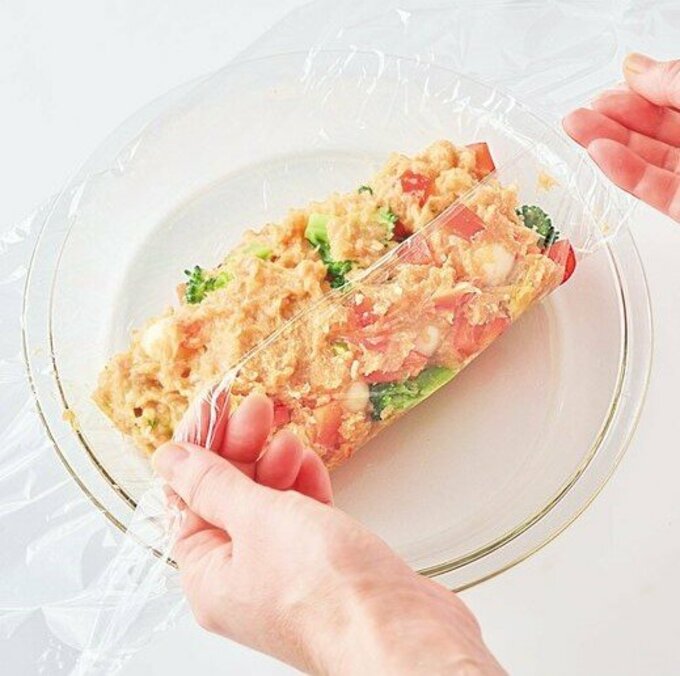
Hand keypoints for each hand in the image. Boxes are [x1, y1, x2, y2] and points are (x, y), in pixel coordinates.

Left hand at [154, 393, 504, 674]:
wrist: (401, 631)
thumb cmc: (329, 593)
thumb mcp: (258, 519)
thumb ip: (213, 483)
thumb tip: (170, 459)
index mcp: (209, 574)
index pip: (187, 497)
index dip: (199, 447)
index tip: (214, 408)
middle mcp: (241, 578)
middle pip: (228, 497)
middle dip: (241, 449)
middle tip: (256, 410)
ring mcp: (283, 573)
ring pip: (267, 504)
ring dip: (274, 466)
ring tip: (286, 439)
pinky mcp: (321, 566)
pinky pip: (301, 517)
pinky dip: (303, 488)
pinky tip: (309, 466)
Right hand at [563, 53, 679, 221]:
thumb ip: (673, 81)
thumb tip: (633, 67)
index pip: (672, 98)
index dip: (638, 93)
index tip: (608, 88)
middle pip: (654, 130)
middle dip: (613, 119)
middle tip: (580, 113)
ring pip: (647, 159)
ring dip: (607, 143)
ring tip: (575, 129)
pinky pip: (650, 189)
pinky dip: (621, 172)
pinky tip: (598, 153)